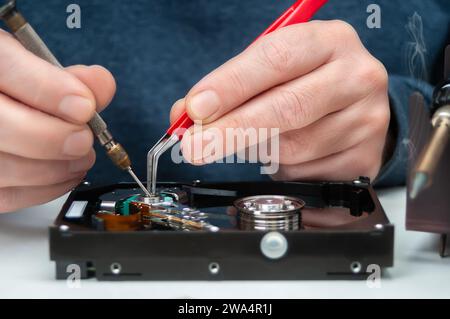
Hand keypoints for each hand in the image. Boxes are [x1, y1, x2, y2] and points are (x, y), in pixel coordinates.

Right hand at [0, 30, 115, 212]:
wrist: (3, 106)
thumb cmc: (14, 86)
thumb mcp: (33, 64)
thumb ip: (65, 75)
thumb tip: (101, 84)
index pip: (5, 68)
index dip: (47, 89)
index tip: (84, 106)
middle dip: (52, 138)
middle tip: (84, 139)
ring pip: (5, 167)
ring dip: (55, 167)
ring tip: (82, 157)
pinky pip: (8, 195)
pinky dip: (45, 188)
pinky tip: (67, 172)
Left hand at [171, 20, 389, 180]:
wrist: (357, 107)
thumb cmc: (306, 83)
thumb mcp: (271, 71)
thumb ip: (230, 88)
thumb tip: (185, 117)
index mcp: (330, 40)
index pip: (276, 58)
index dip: (231, 85)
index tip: (196, 109)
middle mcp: (357, 76)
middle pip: (287, 107)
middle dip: (232, 130)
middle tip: (195, 147)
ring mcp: (367, 120)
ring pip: (293, 147)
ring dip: (258, 150)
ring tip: (254, 139)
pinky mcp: (365, 159)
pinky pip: (304, 173)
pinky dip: (281, 168)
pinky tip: (283, 153)